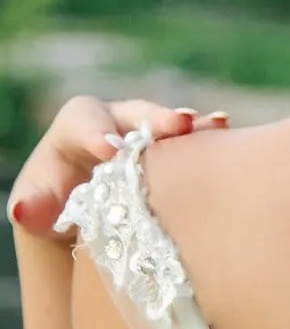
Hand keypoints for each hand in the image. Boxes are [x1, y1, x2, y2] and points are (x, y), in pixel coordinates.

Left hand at [6, 96, 228, 240]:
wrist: (81, 215)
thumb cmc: (54, 208)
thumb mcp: (36, 208)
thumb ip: (30, 206)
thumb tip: (24, 209)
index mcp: (76, 128)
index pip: (84, 120)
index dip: (97, 132)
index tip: (111, 151)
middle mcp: (115, 122)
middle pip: (134, 112)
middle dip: (156, 118)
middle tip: (178, 125)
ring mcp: (148, 135)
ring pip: (168, 124)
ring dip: (190, 125)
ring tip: (215, 123)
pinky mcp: (173, 151)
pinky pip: (191, 139)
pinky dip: (208, 135)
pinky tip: (225, 131)